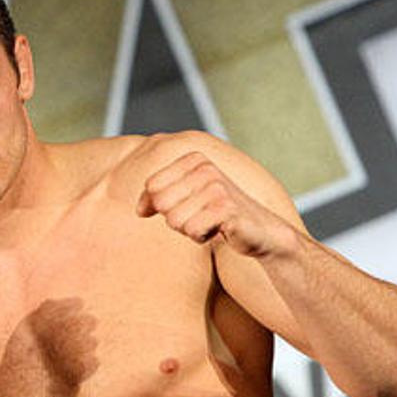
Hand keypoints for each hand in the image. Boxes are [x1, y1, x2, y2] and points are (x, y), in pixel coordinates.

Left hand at [136, 151, 294, 257]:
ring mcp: (216, 187)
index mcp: (193, 159)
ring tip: (210, 222)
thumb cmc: (216, 214)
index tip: (182, 208)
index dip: (158, 206)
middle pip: (161, 203)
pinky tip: (218, 230)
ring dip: (189, 229)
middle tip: (199, 217)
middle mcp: (205, 168)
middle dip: (175, 219)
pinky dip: (201, 237)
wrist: (258, 230)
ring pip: (174, 220)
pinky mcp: (226, 208)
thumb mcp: (185, 200)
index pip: (152, 187)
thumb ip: (157, 198)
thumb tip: (138, 211)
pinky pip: (192, 230)